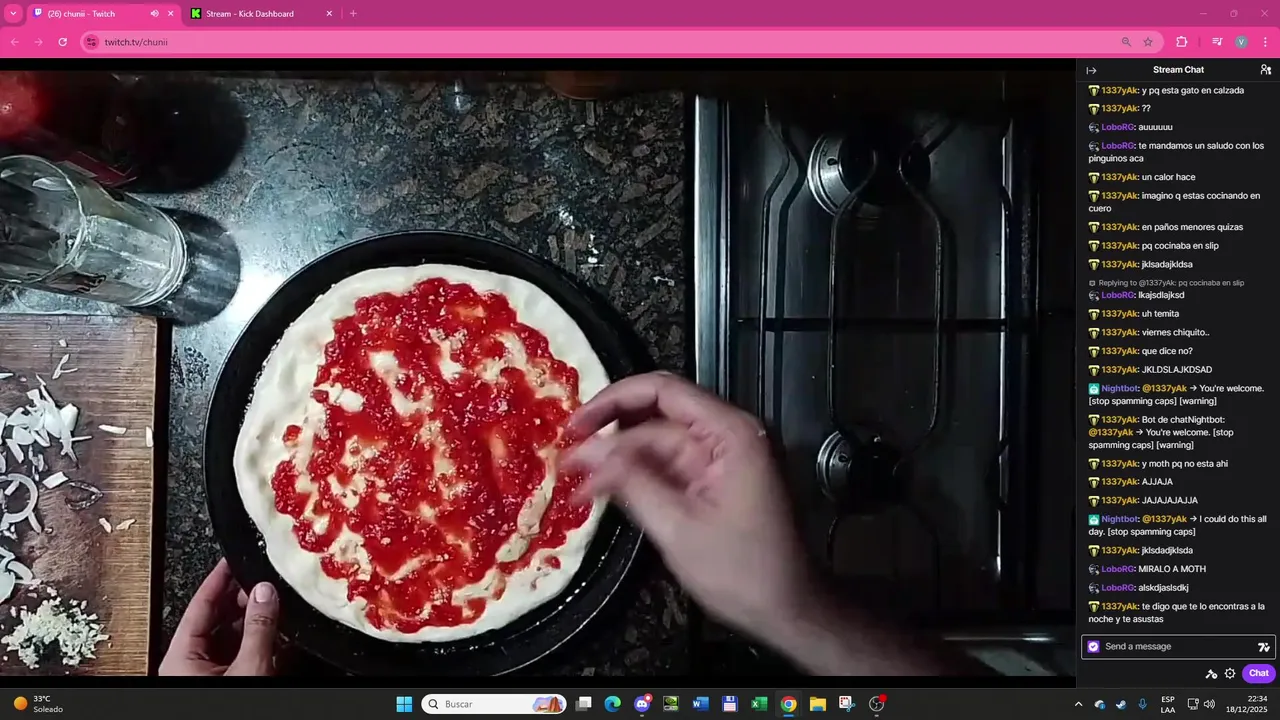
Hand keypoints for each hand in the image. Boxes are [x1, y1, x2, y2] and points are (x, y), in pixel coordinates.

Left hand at [158, 559, 279, 675]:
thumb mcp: (248, 667)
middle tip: (262, 584)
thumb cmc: (229, 710)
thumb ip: (257, 628)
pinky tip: (276, 635)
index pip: (199, 605)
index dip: (218, 579)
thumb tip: (264, 592)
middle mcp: (189, 665)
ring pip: (230, 637)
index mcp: (180, 656)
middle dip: (241, 600)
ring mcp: (207, 675)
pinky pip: (238, 655)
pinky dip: (256, 642)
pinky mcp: (225, 681)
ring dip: (253, 622)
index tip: (232, 560)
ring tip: (273, 607)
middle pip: (215, 619)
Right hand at [563, 372, 816, 639]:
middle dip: (610, 431)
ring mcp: (723, 456)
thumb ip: (632, 482)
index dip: (611, 401)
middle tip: (567, 454)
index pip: (662, 391)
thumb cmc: (743, 572)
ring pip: (658, 440)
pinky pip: (669, 464)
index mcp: (730, 433)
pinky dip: (636, 474)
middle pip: (658, 412)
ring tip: (576, 479)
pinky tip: (603, 489)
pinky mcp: (716, 479)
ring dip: (618, 456)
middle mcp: (728, 434)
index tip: (574, 425)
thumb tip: (586, 452)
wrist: (789, 609)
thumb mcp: (678, 527)